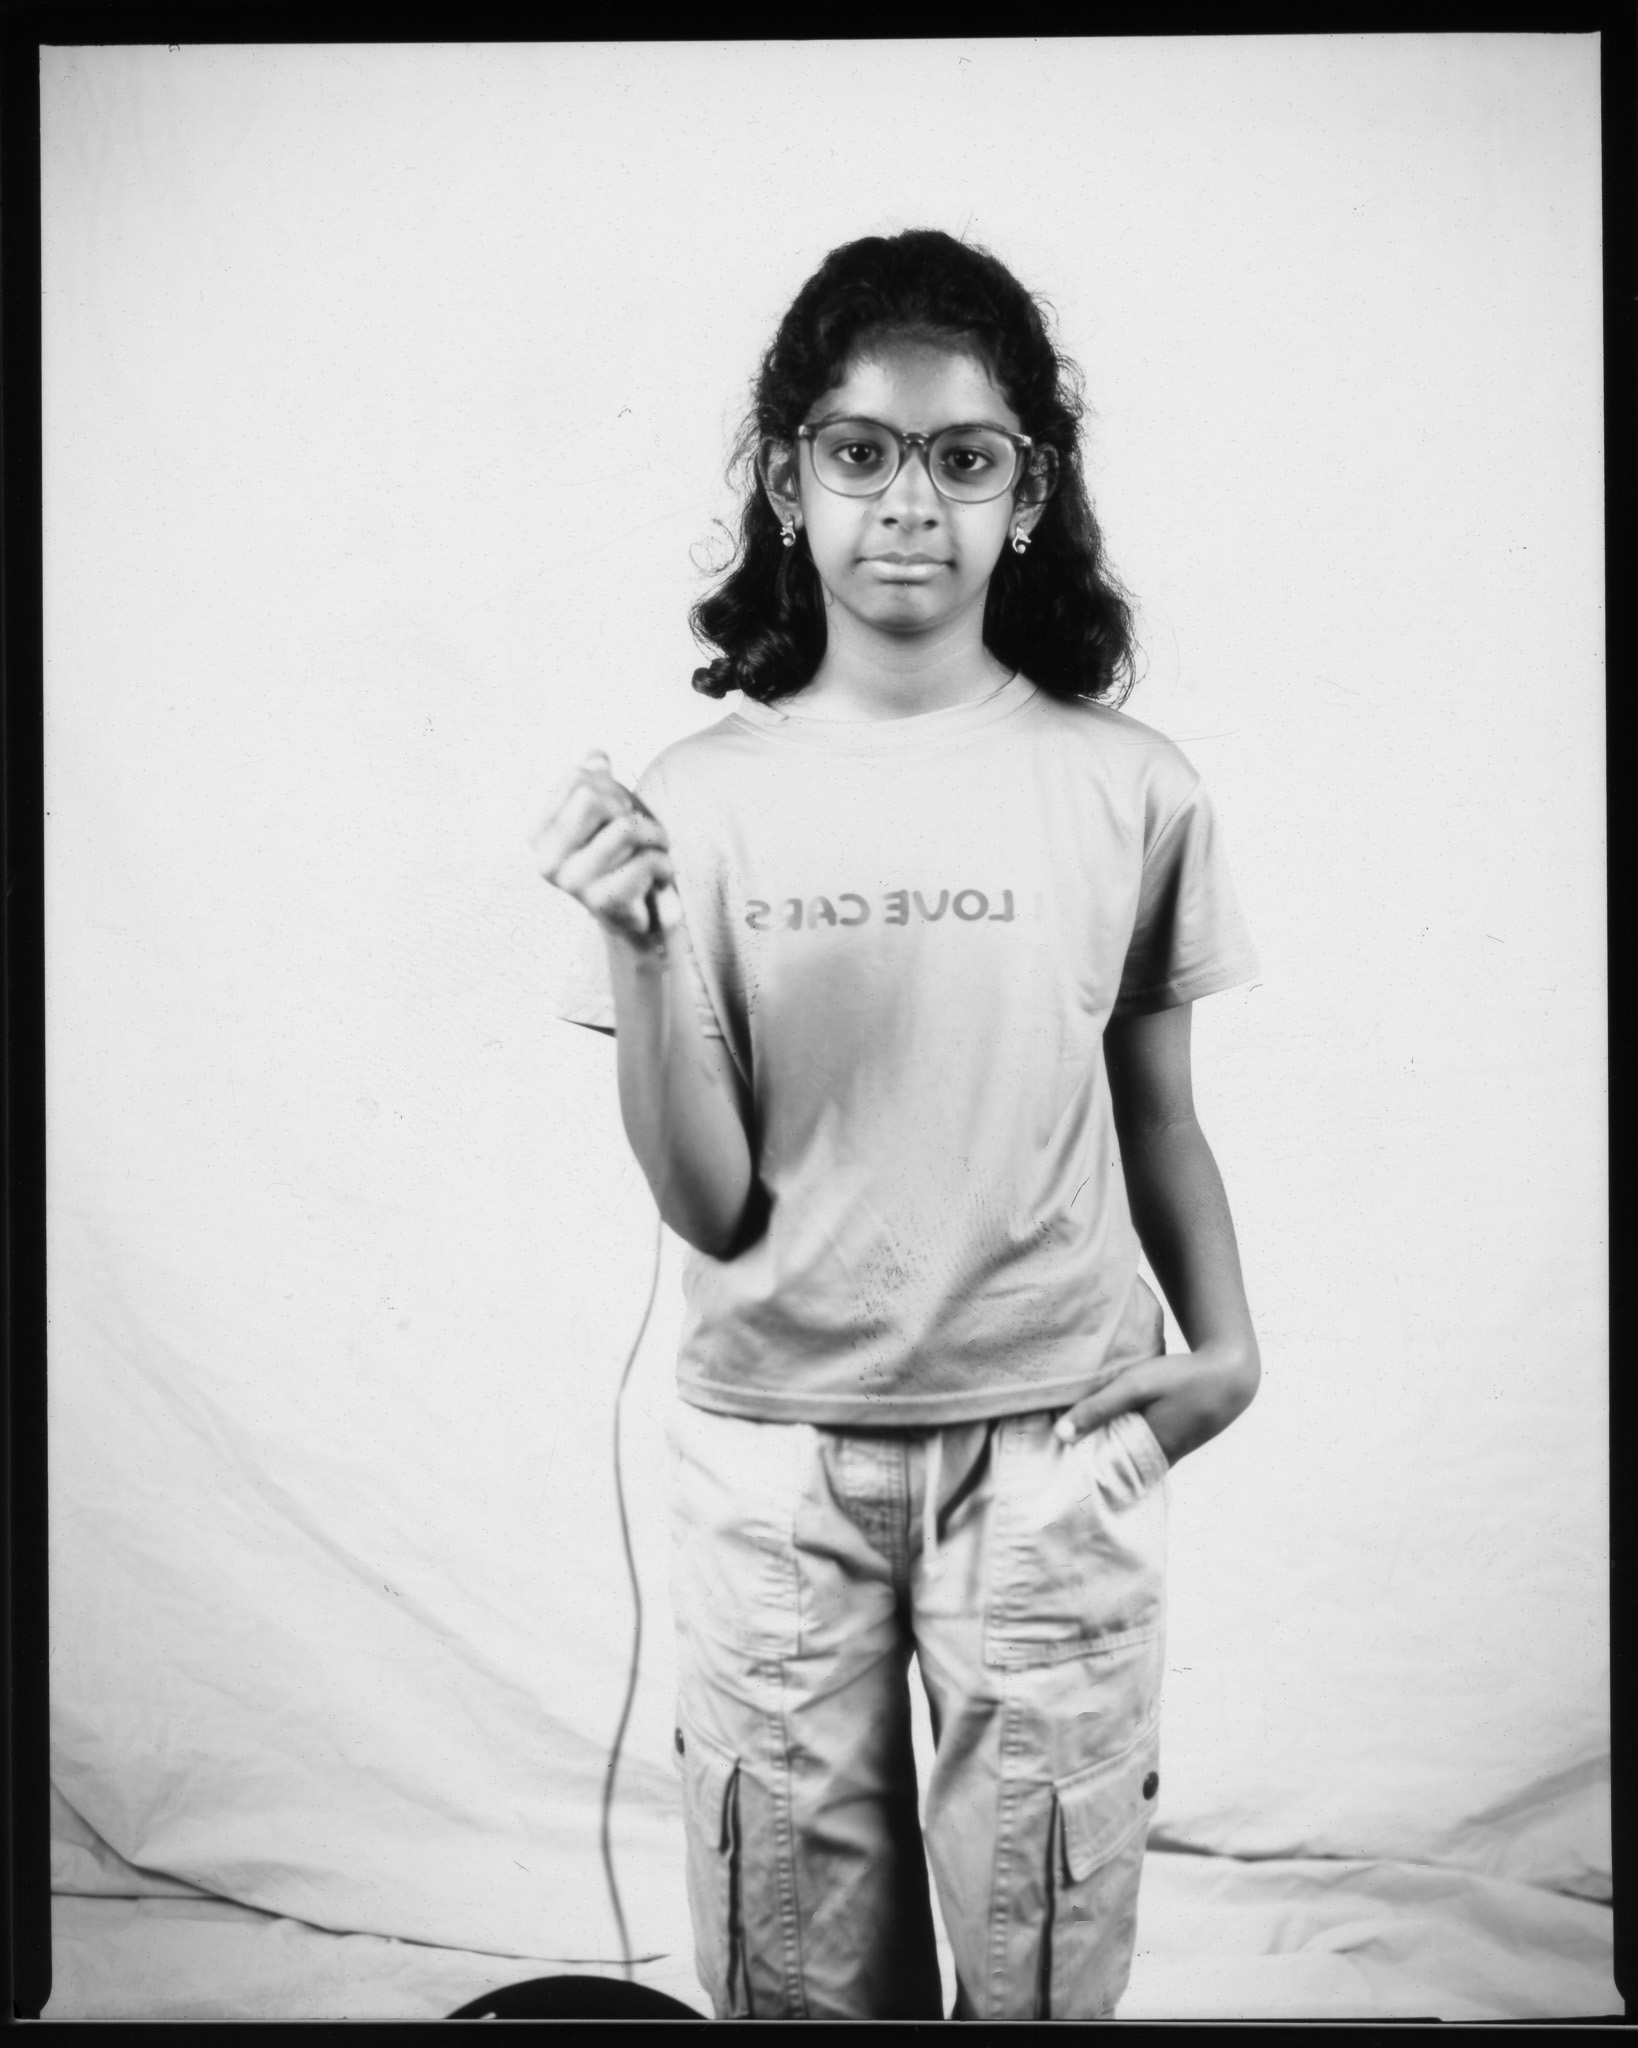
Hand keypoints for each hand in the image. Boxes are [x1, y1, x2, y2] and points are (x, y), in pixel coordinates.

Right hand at [530, 751, 682, 947]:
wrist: (635, 920)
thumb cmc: (621, 860)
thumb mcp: (607, 815)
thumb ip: (596, 783)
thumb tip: (596, 755)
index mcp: (539, 835)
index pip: (578, 779)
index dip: (611, 789)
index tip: (618, 814)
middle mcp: (546, 860)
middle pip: (594, 798)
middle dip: (630, 809)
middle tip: (640, 834)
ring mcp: (572, 882)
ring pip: (626, 827)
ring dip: (656, 837)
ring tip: (656, 853)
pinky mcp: (603, 901)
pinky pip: (648, 859)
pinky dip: (665, 865)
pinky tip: (659, 880)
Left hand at [1054, 1341, 1259, 1467]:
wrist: (1232, 1375)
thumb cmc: (1182, 1378)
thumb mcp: (1136, 1386)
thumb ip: (1099, 1408)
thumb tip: (1061, 1435)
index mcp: (1147, 1454)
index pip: (1105, 1478)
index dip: (1082, 1477)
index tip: (1056, 1476)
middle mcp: (1159, 1461)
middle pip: (1117, 1473)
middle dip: (1091, 1470)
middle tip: (1057, 1468)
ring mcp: (1170, 1453)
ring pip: (1130, 1462)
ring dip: (1109, 1456)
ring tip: (1076, 1450)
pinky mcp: (1176, 1442)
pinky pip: (1143, 1452)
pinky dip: (1126, 1446)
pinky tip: (1109, 1434)